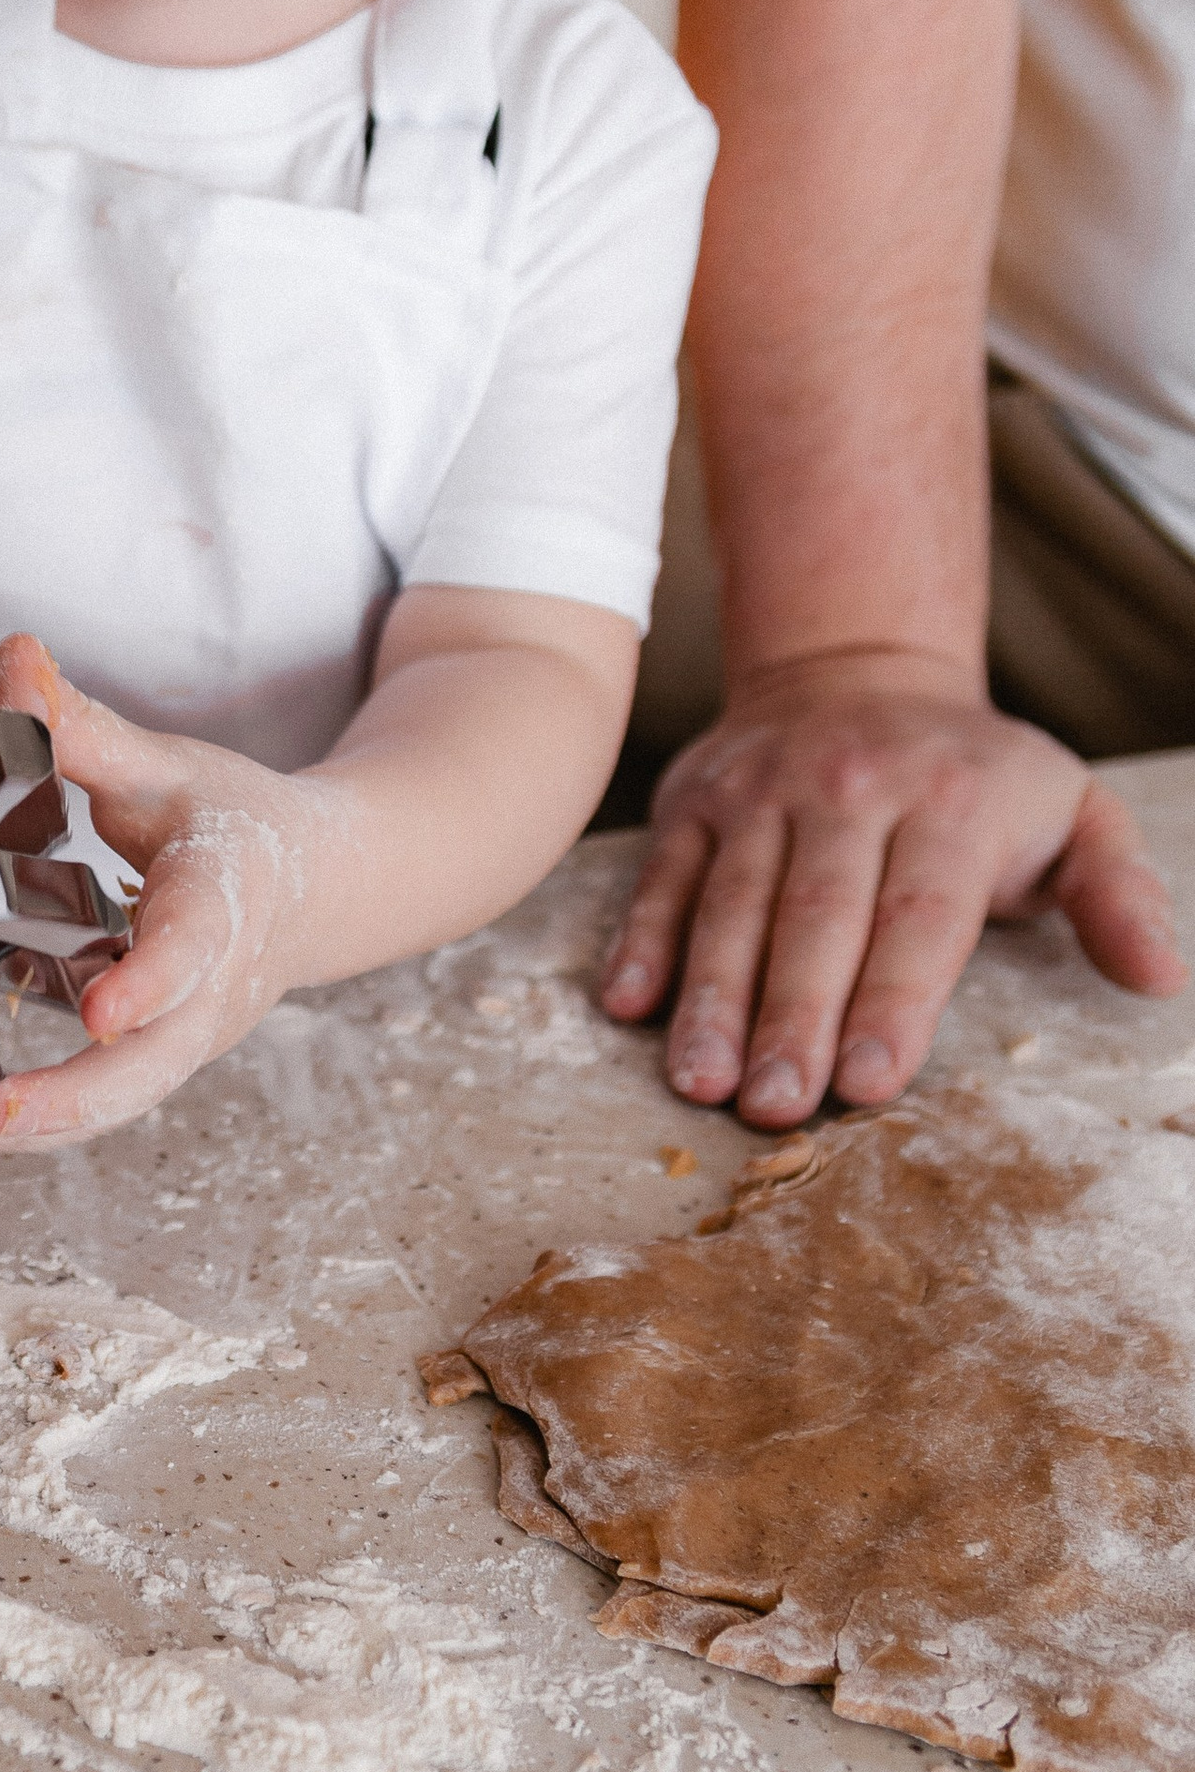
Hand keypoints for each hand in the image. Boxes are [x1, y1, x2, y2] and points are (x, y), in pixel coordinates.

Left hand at [0, 638, 334, 1159]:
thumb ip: (81, 724)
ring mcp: (188, 1036)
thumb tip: (10, 653)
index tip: (97, 1011)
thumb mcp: (164, 763)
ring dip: (35, 1127)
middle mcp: (213, 988)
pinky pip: (101, 1100)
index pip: (193, 947)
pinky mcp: (159, 1058)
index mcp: (223, 900)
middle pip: (154, 1062)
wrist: (318, 886)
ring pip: (121, 1098)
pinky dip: (32, 1118)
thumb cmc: (234, 820)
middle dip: (74, 1097)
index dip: (150, 981)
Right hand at [600, 650, 1186, 1121]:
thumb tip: (1160, 978)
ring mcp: (762, 792)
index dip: (892, 998)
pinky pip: (665, 876)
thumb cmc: (975, 774)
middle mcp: (852, 790)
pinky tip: (630, 1004)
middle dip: (792, 1016)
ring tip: (700, 1079)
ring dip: (712, 995)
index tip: (870, 1079)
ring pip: (731, 902)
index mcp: (953, 802)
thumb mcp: (1073, 812)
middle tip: (776, 1103)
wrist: (858, 668)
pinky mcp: (695, 799)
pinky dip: (643, 939)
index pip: (919, 915)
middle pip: (817, 916)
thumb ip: (1119, 894)